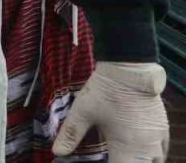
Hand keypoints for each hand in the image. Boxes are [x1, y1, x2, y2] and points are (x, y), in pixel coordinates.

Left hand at [54, 61, 168, 162]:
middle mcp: (147, 148)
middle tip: (112, 157)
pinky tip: (139, 151)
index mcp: (128, 148)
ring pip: (155, 162)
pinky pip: (162, 151)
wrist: (130, 68)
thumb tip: (58, 152)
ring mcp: (158, 138)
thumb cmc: (106, 90)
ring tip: (123, 156)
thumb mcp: (83, 111)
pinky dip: (152, 156)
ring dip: (139, 162)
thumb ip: (70, 134)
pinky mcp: (163, 128)